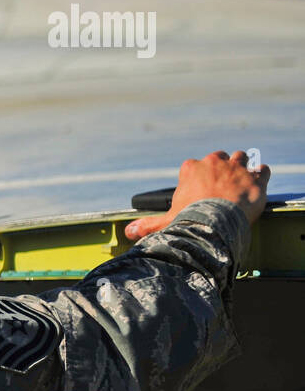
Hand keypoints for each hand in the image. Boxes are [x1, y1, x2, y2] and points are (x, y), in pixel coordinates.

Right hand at [125, 150, 269, 239]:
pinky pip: (262, 169)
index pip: (194, 166)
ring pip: (241, 158)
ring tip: (242, 182)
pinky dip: (261, 175)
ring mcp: (236, 168)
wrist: (217, 222)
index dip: (198, 177)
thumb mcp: (166, 221)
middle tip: (221, 186)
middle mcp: (213, 162)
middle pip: (219, 157)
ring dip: (242, 167)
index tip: (200, 190)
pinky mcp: (255, 177)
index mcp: (191, 169)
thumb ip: (148, 224)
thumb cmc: (190, 219)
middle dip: (221, 168)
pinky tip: (259, 184)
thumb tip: (129, 232)